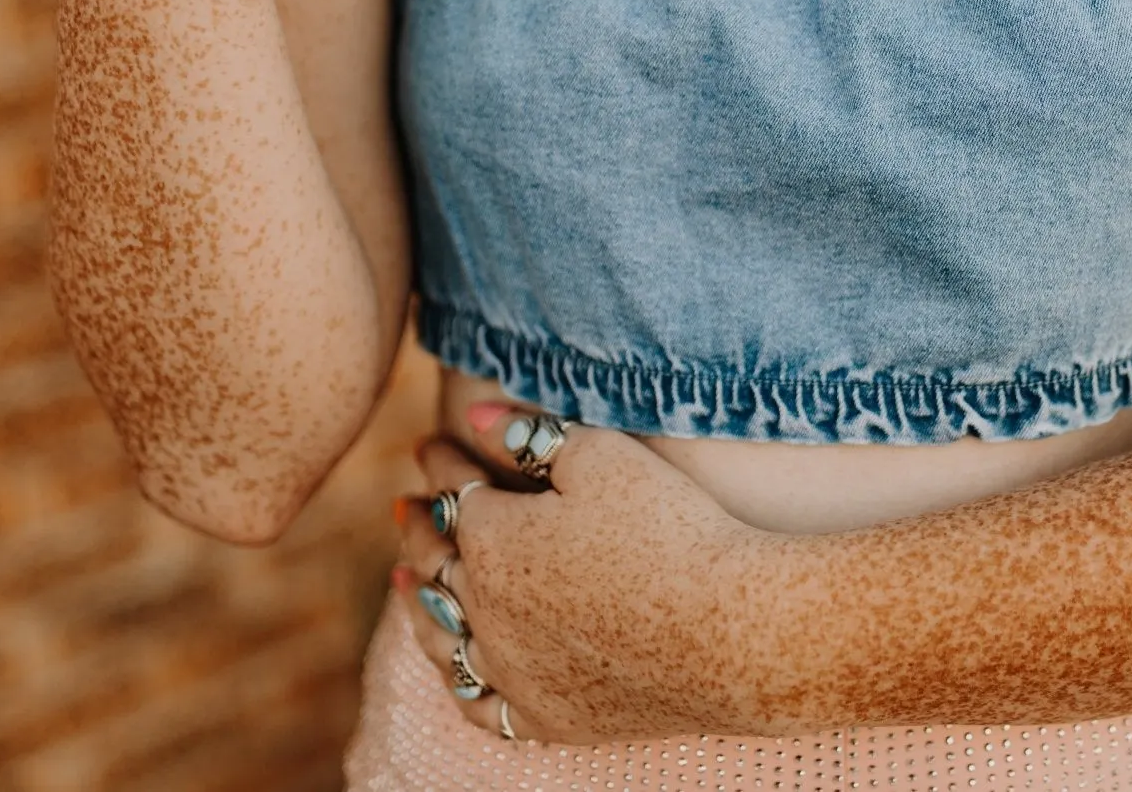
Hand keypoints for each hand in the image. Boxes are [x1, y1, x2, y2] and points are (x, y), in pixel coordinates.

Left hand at [392, 406, 793, 743]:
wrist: (729, 633)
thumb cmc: (673, 530)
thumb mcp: (602, 456)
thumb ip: (528, 434)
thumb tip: (474, 414)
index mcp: (492, 538)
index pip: (453, 488)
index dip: (443, 460)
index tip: (436, 444)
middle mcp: (486, 608)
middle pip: (434, 558)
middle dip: (417, 524)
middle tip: (407, 505)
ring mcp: (512, 670)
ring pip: (440, 634)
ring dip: (416, 599)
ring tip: (402, 578)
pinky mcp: (546, 717)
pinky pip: (478, 703)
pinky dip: (458, 678)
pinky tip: (458, 664)